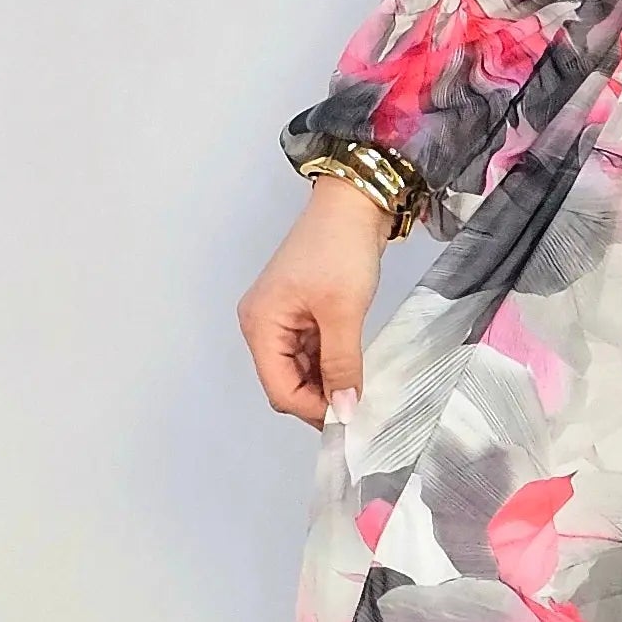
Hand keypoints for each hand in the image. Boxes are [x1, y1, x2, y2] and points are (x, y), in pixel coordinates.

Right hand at [238, 177, 392, 425]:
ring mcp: (283, 319)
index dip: (312, 408)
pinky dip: (331, 364)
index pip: (280, 388)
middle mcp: (264, 324)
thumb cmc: (340, 247)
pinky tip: (354, 370)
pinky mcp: (303, 312)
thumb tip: (344, 407)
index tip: (349, 418)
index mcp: (261, 324)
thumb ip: (341, 363)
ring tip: (360, 390)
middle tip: (357, 410)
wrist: (355, 204)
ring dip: (327, 382)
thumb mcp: (343, 311)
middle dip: (319, 398)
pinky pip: (312, 352)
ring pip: (301, 369)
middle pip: (286, 382)